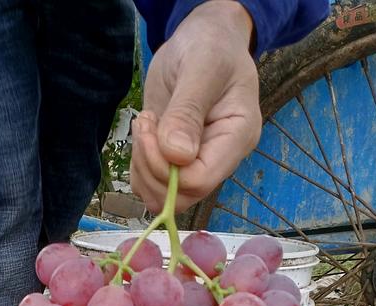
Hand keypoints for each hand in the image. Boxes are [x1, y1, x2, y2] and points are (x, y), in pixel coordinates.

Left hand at [131, 1, 260, 211]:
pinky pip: (151, 185)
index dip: (167, 168)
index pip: (200, 180)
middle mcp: (219, 158)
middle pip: (181, 195)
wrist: (202, 40)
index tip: (151, 129)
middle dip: (151, 166)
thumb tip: (177, 156)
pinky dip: (138, 165)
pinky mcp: (176, 162)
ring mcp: (197, 163)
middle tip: (145, 122)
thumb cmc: (209, 45)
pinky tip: (144, 132)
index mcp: (237, 137)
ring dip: (142, 165)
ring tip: (146, 122)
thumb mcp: (201, 66)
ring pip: (162, 196)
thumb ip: (188, 111)